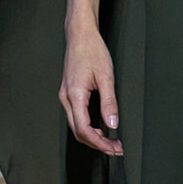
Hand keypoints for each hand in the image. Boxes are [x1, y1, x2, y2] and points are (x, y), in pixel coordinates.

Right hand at [60, 21, 122, 155]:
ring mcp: (65, 97)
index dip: (99, 143)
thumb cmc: (93, 51)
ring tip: (112, 141)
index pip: (84, 130)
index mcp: (74, 96)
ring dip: (93, 137)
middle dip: (97, 144)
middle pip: (78, 132)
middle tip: (117, 148)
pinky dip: (88, 127)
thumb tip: (113, 125)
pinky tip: (101, 129)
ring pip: (76, 126)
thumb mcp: (106, 77)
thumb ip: (109, 102)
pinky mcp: (68, 94)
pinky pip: (76, 117)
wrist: (80, 35)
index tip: (114, 148)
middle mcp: (66, 99)